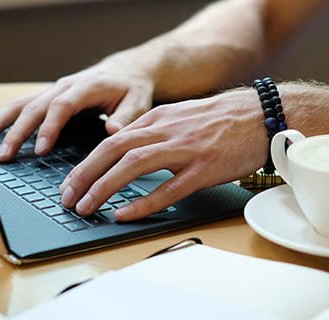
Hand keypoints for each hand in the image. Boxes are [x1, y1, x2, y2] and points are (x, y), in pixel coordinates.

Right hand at [0, 64, 153, 160]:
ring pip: (20, 105)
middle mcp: (63, 86)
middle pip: (34, 107)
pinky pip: (19, 106)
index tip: (40, 149)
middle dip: (16, 132)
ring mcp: (52, 90)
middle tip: (3, 155)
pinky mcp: (46, 97)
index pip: (61, 106)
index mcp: (85, 87)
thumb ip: (126, 117)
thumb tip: (112, 132)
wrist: (127, 69)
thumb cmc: (132, 87)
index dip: (49, 127)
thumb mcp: (138, 101)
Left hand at [59, 88, 268, 220]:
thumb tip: (124, 154)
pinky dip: (143, 202)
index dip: (84, 164)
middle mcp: (165, 131)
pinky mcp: (204, 168)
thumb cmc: (221, 120)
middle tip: (67, 199)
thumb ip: (152, 133)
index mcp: (156, 119)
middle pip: (112, 150)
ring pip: (132, 166)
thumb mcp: (179, 118)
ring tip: (86, 208)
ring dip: (104, 188)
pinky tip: (125, 214)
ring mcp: (184, 149)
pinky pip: (168, 188)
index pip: (109, 141)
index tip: (70, 184)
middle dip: (84, 176)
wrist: (261, 115)